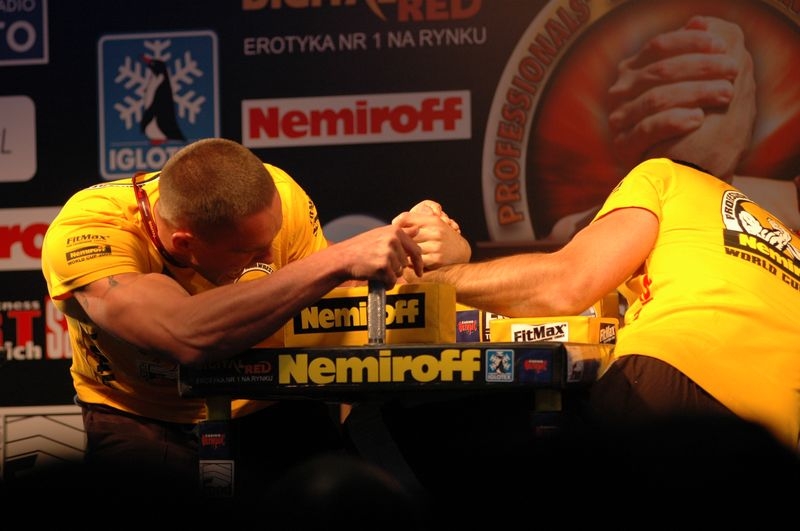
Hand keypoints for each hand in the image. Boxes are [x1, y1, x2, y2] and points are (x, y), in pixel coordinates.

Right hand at [330, 224, 423, 287]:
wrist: (343, 258)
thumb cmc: (361, 247)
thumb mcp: (381, 234)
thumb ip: (401, 233)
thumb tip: (417, 230)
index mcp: (395, 231)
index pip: (415, 249)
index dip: (418, 262)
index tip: (419, 271)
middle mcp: (393, 240)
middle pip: (406, 263)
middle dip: (396, 268)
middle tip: (382, 266)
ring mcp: (388, 253)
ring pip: (399, 272)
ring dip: (389, 275)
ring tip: (376, 268)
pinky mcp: (383, 267)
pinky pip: (392, 281)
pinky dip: (386, 283)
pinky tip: (377, 278)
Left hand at [392, 200, 470, 270]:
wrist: (462, 252)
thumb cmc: (443, 237)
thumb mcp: (434, 224)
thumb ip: (417, 221)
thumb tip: (394, 223)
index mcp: (433, 220)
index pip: (407, 218)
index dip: (396, 224)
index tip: (391, 231)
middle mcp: (435, 231)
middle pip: (407, 235)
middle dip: (399, 241)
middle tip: (393, 245)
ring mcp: (436, 246)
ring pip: (411, 249)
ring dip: (405, 253)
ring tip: (401, 255)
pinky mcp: (437, 259)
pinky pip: (417, 261)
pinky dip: (412, 262)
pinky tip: (411, 262)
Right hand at [608, 16, 754, 177]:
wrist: (688, 172)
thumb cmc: (697, 123)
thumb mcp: (702, 84)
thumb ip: (700, 51)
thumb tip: (699, 21)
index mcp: (635, 70)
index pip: (659, 46)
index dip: (691, 42)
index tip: (722, 47)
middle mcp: (621, 92)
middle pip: (659, 70)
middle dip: (700, 67)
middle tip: (733, 70)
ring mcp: (620, 120)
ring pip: (656, 98)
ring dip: (696, 92)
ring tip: (726, 94)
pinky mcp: (624, 146)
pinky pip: (648, 128)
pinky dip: (674, 121)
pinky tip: (697, 120)